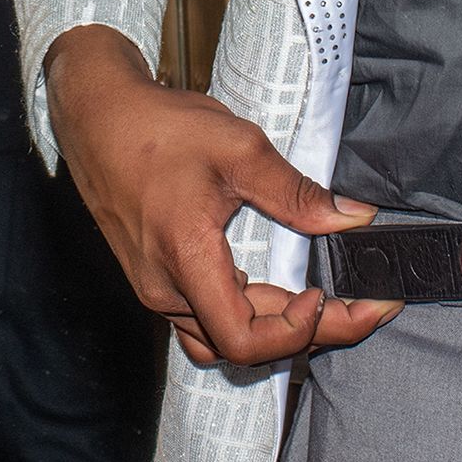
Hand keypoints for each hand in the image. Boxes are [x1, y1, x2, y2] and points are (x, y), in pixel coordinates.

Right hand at [46, 25, 398, 366]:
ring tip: (321, 305)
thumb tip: (351, 218)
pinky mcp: (156, 279)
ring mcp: (156, 288)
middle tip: (363, 305)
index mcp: (184, 261)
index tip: (329, 295)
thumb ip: (296, 191)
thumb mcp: (238, 147)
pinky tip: (273, 291)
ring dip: (276, 330)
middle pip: (242, 345)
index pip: (244, 340)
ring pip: (222, 338)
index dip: (296, 331)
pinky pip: (204, 320)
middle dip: (310, 331)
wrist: (99, 116)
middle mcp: (165, 290)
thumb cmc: (157, 128)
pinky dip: (246, 316)